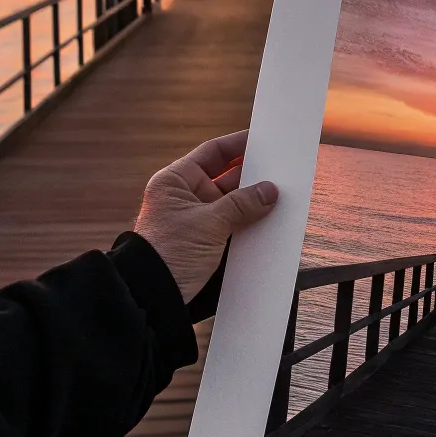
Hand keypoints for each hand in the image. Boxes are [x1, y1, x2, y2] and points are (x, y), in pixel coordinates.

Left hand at [134, 131, 277, 300]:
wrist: (154, 297)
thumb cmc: (169, 253)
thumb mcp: (209, 224)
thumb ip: (241, 204)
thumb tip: (270, 191)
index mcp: (175, 181)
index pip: (212, 153)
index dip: (238, 144)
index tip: (263, 139)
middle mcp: (185, 196)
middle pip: (226, 176)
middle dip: (252, 175)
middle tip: (280, 169)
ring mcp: (196, 218)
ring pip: (232, 202)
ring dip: (253, 200)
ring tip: (281, 194)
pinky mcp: (205, 240)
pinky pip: (232, 223)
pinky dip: (249, 221)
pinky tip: (270, 218)